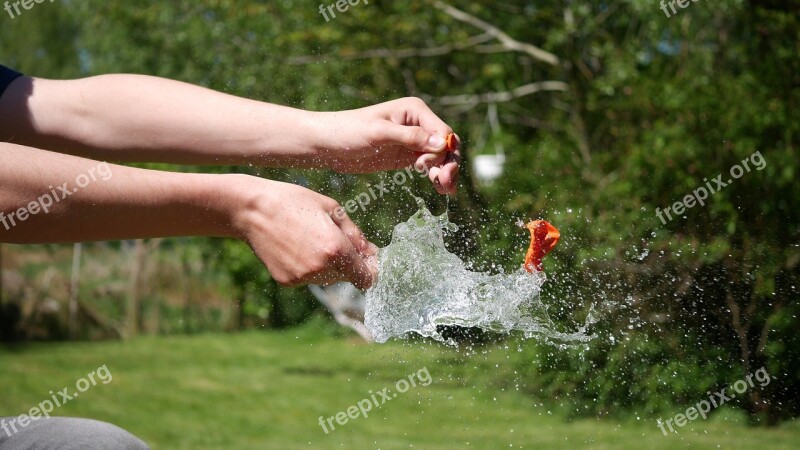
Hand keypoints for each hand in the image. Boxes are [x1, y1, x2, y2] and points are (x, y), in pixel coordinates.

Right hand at [227, 175, 378, 288]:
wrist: (253, 210)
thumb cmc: (294, 202)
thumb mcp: (332, 209)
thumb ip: (355, 233)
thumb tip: (370, 252)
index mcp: (336, 249)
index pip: (366, 277)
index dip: (370, 269)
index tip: (367, 259)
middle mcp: (321, 268)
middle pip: (347, 276)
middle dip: (347, 262)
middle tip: (334, 238)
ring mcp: (302, 277)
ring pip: (328, 278)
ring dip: (328, 264)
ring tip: (310, 238)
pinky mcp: (288, 281)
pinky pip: (308, 278)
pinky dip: (309, 266)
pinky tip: (296, 247)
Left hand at [310, 97, 460, 194]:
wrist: (327, 144)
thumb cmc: (349, 131)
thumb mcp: (380, 133)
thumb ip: (410, 138)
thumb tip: (442, 144)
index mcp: (415, 110)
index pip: (442, 131)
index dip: (444, 150)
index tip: (428, 167)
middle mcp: (418, 123)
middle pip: (446, 145)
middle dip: (449, 163)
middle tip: (446, 184)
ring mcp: (413, 141)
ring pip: (440, 157)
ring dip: (445, 172)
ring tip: (446, 190)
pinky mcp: (405, 157)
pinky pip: (428, 166)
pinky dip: (435, 176)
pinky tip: (439, 189)